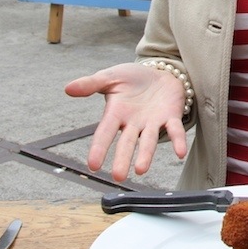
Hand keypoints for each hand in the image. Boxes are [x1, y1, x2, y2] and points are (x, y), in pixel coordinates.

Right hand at [64, 62, 189, 180]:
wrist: (160, 71)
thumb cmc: (133, 78)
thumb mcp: (110, 77)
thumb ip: (91, 84)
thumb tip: (68, 88)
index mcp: (116, 113)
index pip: (105, 132)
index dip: (99, 148)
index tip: (93, 166)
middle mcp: (133, 123)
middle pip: (126, 143)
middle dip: (122, 159)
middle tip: (118, 177)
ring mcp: (152, 122)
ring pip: (148, 141)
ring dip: (145, 155)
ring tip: (141, 169)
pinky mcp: (171, 117)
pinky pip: (174, 130)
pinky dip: (178, 141)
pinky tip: (180, 152)